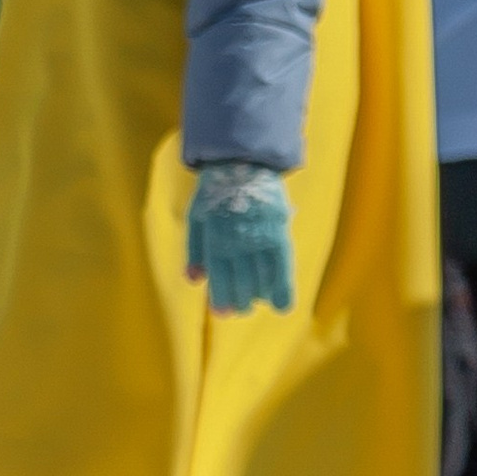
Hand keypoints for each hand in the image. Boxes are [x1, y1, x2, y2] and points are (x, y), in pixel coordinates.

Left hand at [187, 161, 295, 314]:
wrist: (242, 162)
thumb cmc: (215, 192)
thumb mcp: (196, 217)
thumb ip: (194, 249)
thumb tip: (193, 280)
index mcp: (215, 237)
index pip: (218, 275)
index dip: (221, 296)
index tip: (222, 313)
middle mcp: (237, 241)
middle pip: (241, 280)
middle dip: (240, 299)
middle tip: (240, 310)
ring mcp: (259, 236)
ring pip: (261, 276)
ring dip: (259, 295)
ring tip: (258, 303)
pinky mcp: (278, 231)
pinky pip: (282, 264)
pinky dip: (282, 287)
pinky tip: (282, 306)